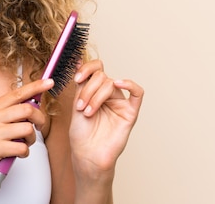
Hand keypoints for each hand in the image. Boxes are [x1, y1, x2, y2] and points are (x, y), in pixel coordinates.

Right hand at [0, 78, 52, 186]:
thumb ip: (7, 113)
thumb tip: (32, 106)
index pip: (18, 93)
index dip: (36, 87)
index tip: (49, 82)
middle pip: (27, 110)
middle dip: (40, 119)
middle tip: (38, 127)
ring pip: (27, 129)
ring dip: (31, 139)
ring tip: (24, 144)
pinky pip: (22, 148)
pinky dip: (24, 153)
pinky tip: (17, 154)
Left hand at [69, 60, 143, 175]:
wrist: (87, 154)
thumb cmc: (81, 134)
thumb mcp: (76, 103)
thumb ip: (81, 84)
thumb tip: (77, 61)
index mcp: (95, 90)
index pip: (96, 68)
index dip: (87, 68)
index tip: (77, 78)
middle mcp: (109, 94)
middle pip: (102, 77)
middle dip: (88, 90)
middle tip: (81, 106)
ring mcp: (120, 103)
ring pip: (111, 84)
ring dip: (96, 97)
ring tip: (88, 112)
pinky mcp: (130, 113)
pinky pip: (137, 93)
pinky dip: (130, 84)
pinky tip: (119, 83)